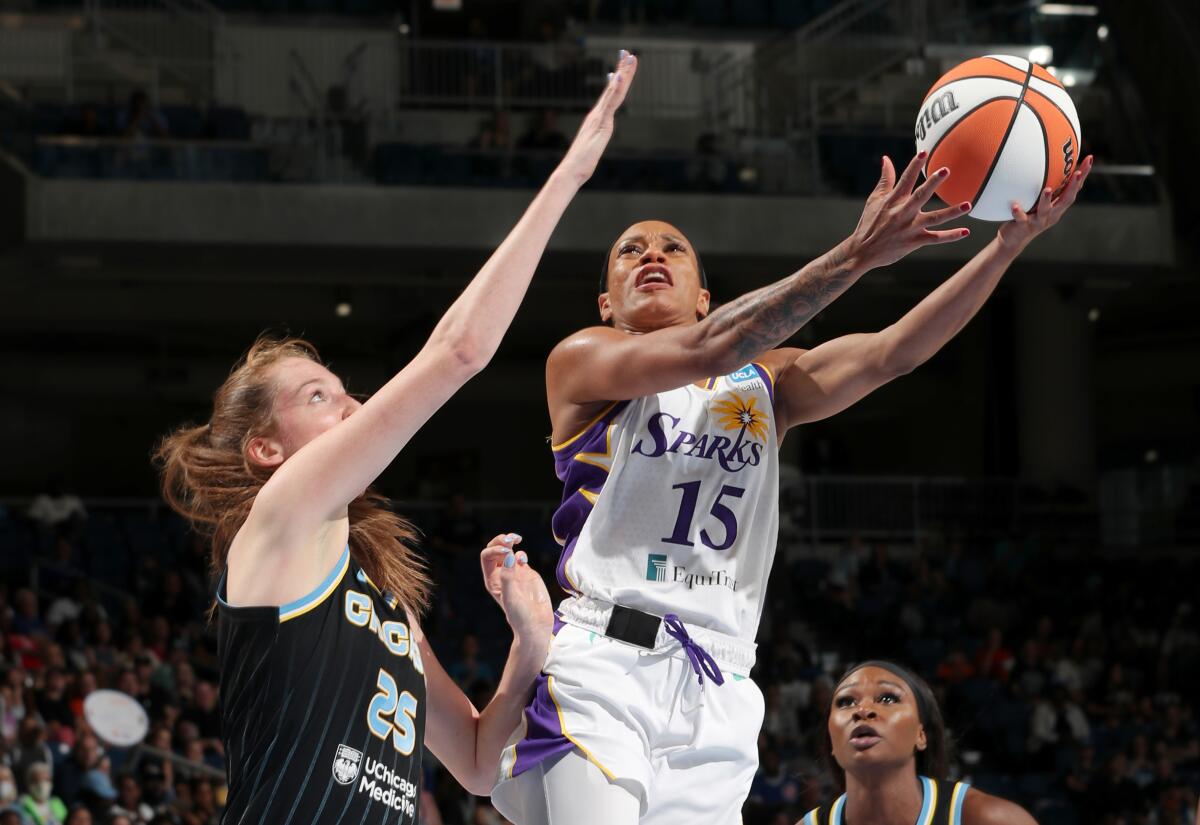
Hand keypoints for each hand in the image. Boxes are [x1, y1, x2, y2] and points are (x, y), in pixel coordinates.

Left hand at [479, 534, 553, 650]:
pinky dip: (522, 554)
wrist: (536, 625)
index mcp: (492, 580)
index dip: (495, 549)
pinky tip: (524, 560)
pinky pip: (521, 557)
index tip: (506, 552)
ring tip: (516, 538)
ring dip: (510, 542)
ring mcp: (514, 573)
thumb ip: (508, 577)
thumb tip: (509, 556)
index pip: (487, 556)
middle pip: (495, 550)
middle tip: (511, 538)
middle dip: (501, 540)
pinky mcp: (527, 573)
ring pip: (508, 551)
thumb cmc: (519, 616)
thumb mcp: (510, 598)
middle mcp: (501, 574)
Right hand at [556, 50, 638, 186]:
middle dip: (621, 69)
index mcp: (596, 119)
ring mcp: (599, 117)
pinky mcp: (602, 123)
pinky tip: (619, 75)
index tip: (619, 67)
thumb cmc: (579, 163)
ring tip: (630, 57)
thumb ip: (594, 141)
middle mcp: (597, 114)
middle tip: (627, 52)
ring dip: (622, 73)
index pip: (609, 96)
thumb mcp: (591, 148)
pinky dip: (615, 88)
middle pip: (613, 88)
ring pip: (614, 91)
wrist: (571, 170)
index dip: (616, 80)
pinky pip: (611, 103)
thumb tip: (594, 143)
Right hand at [846, 153, 970, 270]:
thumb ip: (885, 179)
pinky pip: (935, 238)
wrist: (862, 251)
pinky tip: (966, 232)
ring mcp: (910, 228)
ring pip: (934, 219)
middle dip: (933, 183)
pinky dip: (951, 236)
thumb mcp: (874, 200)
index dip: (914, 165)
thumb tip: (886, 158)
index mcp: (893, 200)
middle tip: (946, 170)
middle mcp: (903, 213)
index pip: (905, 179)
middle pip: (921, 196)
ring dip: (952, 212)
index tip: (925, 153)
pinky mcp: (914, 241)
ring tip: (968, 205)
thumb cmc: (869, 223)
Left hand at [997, 154, 1092, 251]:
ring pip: (1045, 210)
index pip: (1074, 188)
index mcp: (1058, 206)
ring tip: (1047, 190)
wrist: (1014, 239)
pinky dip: (1018, 212)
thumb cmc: (1027, 215)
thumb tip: (1046, 161)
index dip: (1083, 175)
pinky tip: (1015, 205)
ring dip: (1046, 200)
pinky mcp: (1024, 227)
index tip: (1089, 158)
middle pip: (1066, 200)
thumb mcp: (1038, 201)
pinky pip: (1021, 219)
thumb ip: (1044, 186)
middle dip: (1073, 186)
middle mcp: (1051, 214)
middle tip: (1077, 172)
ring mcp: (1038, 221)